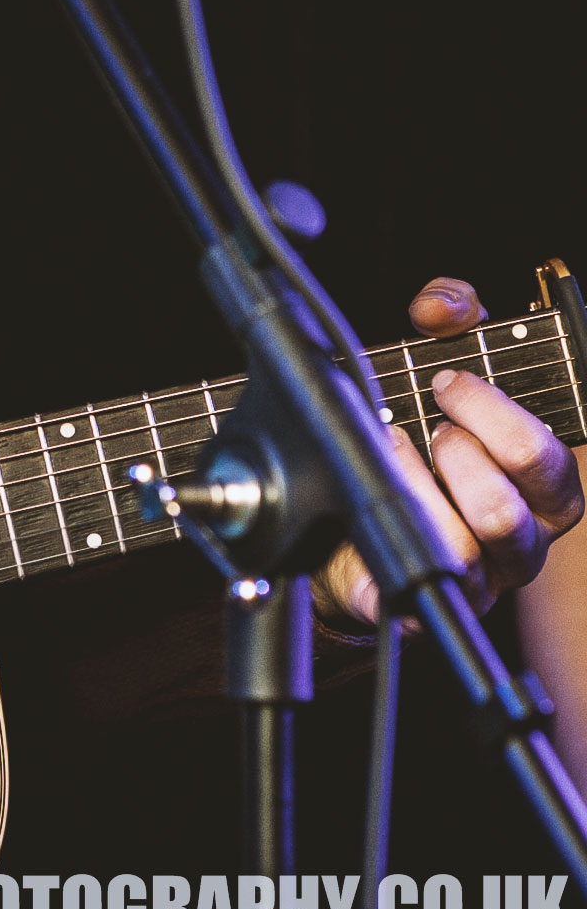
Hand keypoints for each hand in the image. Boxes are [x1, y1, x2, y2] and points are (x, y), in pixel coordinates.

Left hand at [314, 278, 585, 627]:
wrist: (359, 497)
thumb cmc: (418, 426)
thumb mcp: (440, 354)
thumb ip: (451, 312)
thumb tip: (439, 306)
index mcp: (537, 488)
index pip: (550, 465)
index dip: (499, 418)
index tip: (447, 382)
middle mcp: (516, 539)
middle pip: (509, 515)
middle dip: (461, 456)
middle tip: (425, 424)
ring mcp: (472, 578)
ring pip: (464, 553)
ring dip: (415, 486)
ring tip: (389, 445)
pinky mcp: (414, 602)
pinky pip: (406, 586)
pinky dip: (382, 540)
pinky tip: (362, 498)